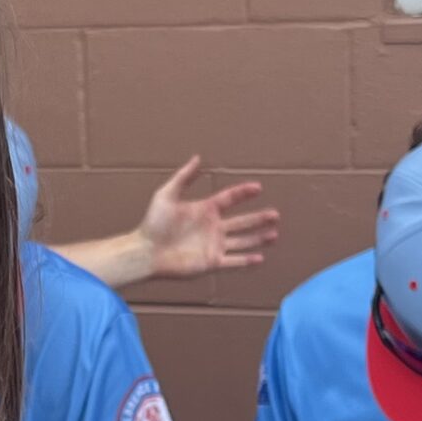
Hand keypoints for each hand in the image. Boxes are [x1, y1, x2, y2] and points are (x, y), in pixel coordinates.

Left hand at [135, 157, 279, 281]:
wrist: (146, 251)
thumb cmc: (152, 224)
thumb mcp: (167, 194)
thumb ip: (184, 177)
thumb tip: (197, 157)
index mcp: (205, 210)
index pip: (230, 199)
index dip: (244, 193)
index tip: (258, 187)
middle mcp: (212, 228)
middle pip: (242, 222)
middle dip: (259, 218)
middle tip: (275, 214)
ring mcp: (213, 245)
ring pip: (242, 241)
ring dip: (258, 238)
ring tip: (274, 234)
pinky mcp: (211, 262)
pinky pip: (233, 262)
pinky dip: (247, 261)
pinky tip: (260, 257)